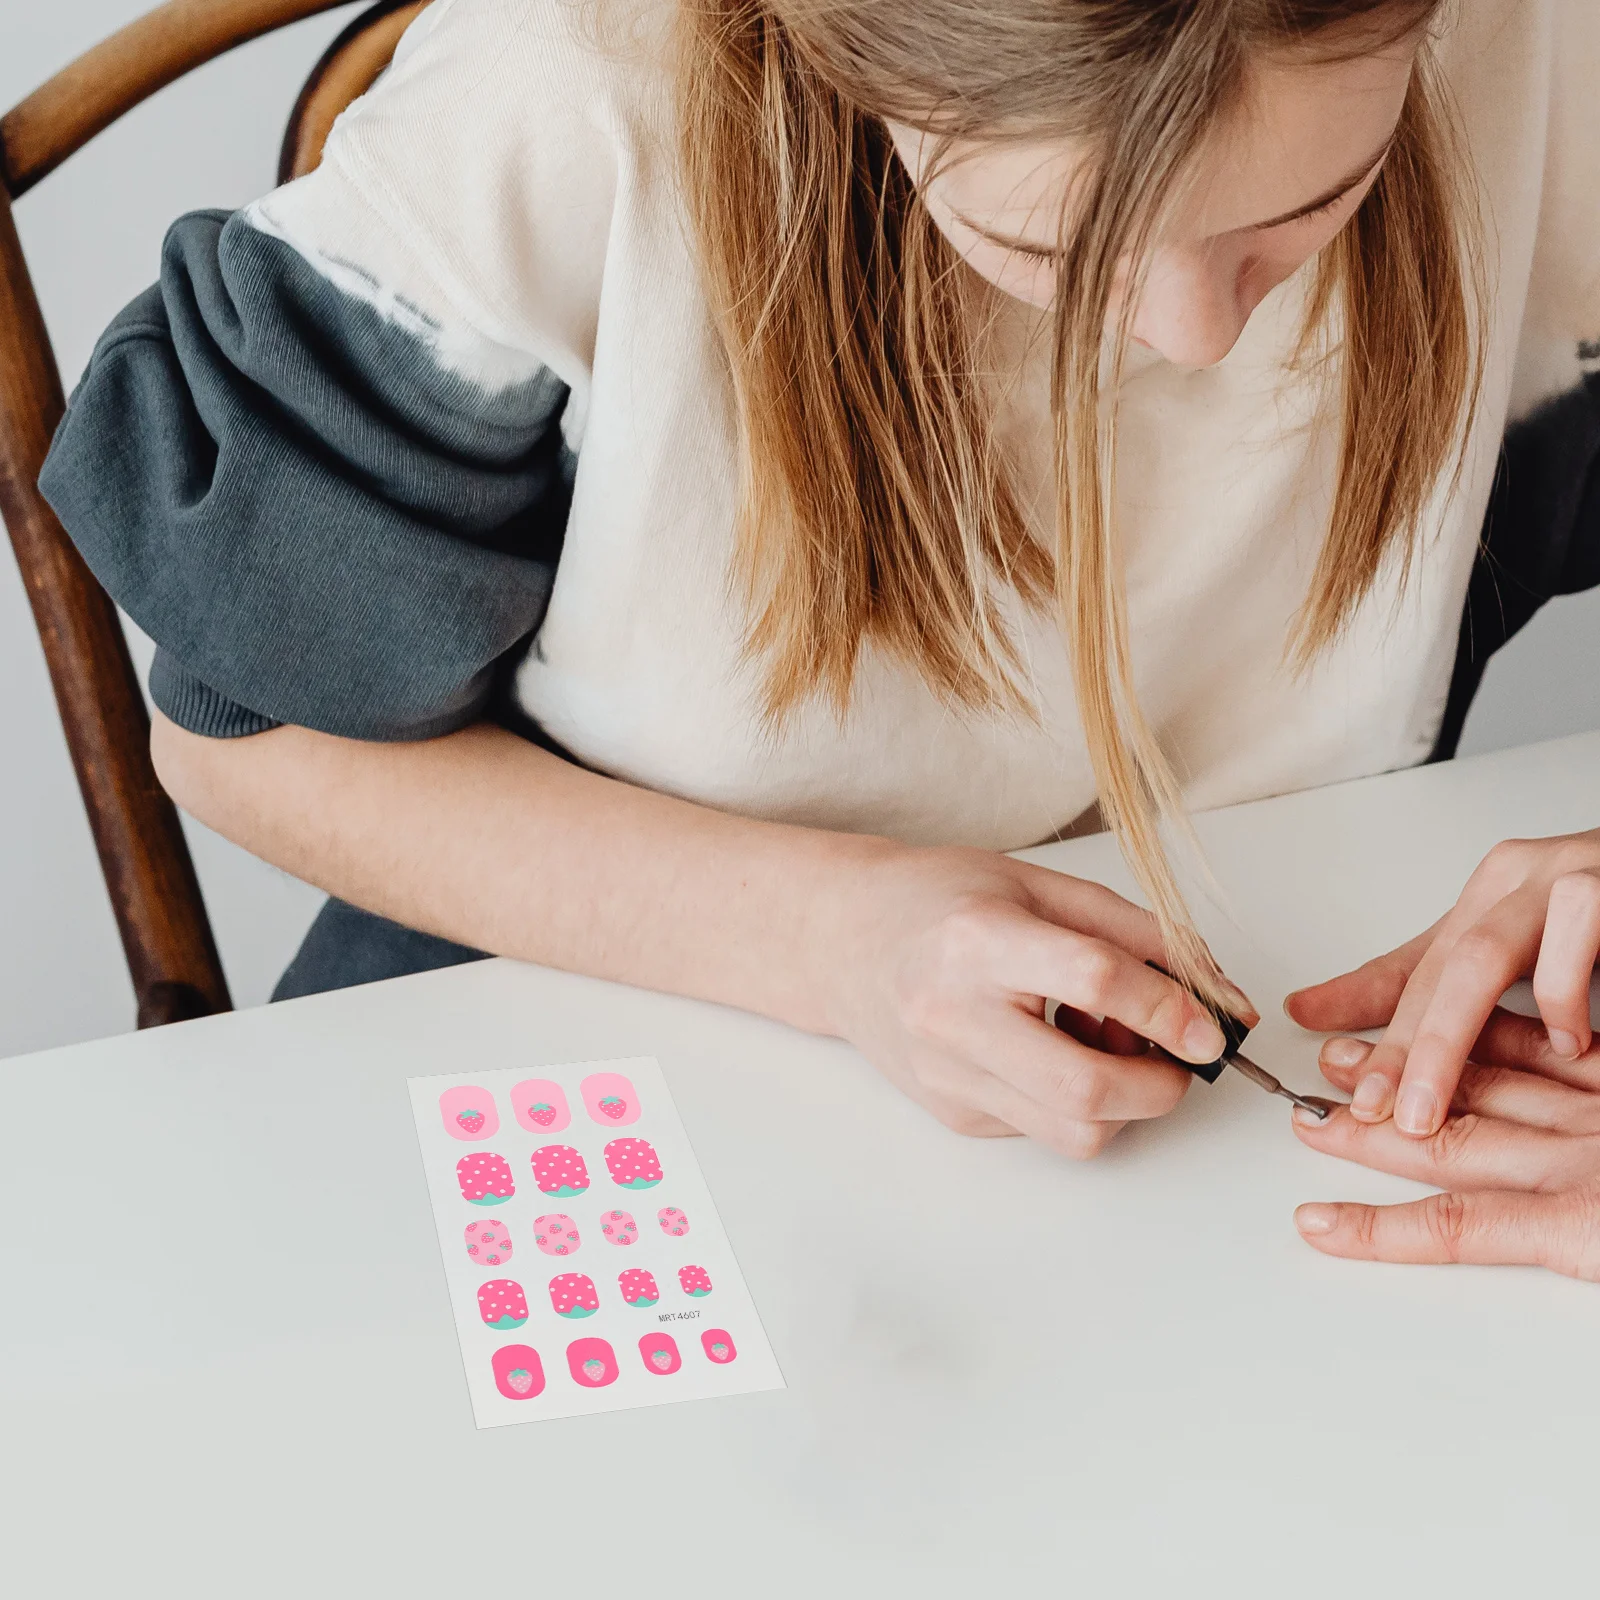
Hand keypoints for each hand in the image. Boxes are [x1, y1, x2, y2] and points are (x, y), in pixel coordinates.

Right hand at [816, 842, 1253, 1158]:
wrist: (843, 940)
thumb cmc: (939, 900)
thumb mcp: (1038, 885)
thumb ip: (1132, 934)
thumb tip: (1216, 993)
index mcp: (977, 939)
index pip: (1093, 980)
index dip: (1169, 1007)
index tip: (1211, 1023)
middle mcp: (953, 1015)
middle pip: (1084, 1087)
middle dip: (1160, 1086)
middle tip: (1180, 1059)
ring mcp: (948, 1075)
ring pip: (1072, 1132)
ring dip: (1124, 1105)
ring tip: (1108, 1047)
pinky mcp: (952, 1113)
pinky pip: (1043, 1130)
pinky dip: (1076, 1103)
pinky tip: (1055, 1051)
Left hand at [1285, 830, 1599, 1139]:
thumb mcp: (1529, 950)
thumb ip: (1453, 983)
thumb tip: (1345, 1015)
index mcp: (1493, 892)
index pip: (1412, 962)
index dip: (1356, 1012)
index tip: (1318, 1058)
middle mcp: (1522, 877)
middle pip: (1440, 967)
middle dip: (1402, 1048)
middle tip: (1383, 1112)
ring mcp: (1571, 876)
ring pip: (1484, 953)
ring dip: (1450, 1034)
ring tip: (1432, 1102)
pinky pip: (1576, 935)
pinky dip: (1563, 996)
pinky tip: (1571, 1043)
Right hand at [1289, 1010, 1599, 1279]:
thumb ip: (1579, 1256)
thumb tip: (1531, 1293)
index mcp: (1591, 1221)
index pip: (1459, 1225)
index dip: (1380, 1227)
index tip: (1322, 1223)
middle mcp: (1587, 1154)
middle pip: (1447, 1141)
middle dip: (1366, 1130)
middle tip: (1310, 1119)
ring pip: (1480, 1080)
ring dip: (1401, 1066)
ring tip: (1346, 1056)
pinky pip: (1543, 1042)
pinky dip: (1490, 1030)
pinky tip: (1450, 1021)